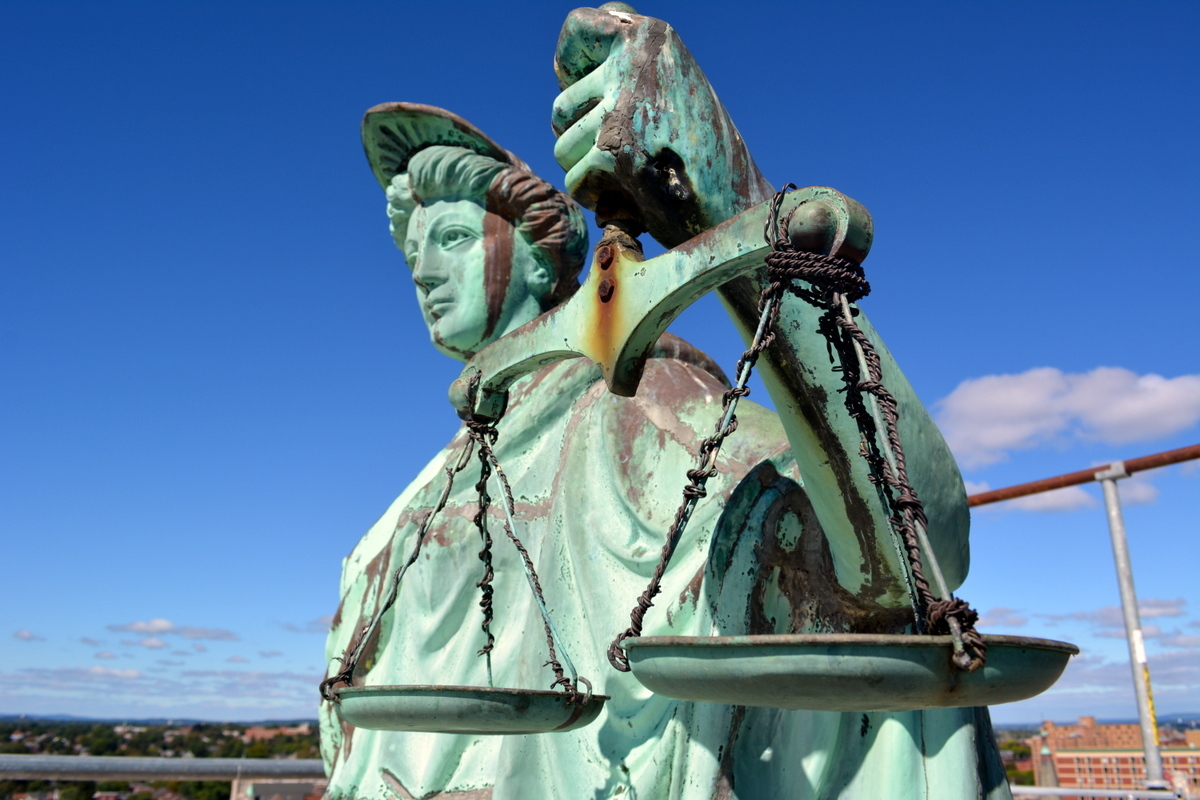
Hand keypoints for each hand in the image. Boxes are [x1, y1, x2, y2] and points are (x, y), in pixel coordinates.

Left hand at [552, 5, 772, 247]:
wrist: (737, 205)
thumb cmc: (702, 153)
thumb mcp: (671, 86)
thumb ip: (625, 69)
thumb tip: (563, 78)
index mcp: (651, 36)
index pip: (578, 27)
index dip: (569, 68)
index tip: (584, 93)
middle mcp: (635, 61)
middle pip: (562, 104)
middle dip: (578, 138)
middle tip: (616, 155)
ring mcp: (624, 104)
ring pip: (563, 146)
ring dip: (585, 171)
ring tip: (625, 178)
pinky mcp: (616, 150)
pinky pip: (574, 179)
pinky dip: (594, 197)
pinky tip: (627, 198)